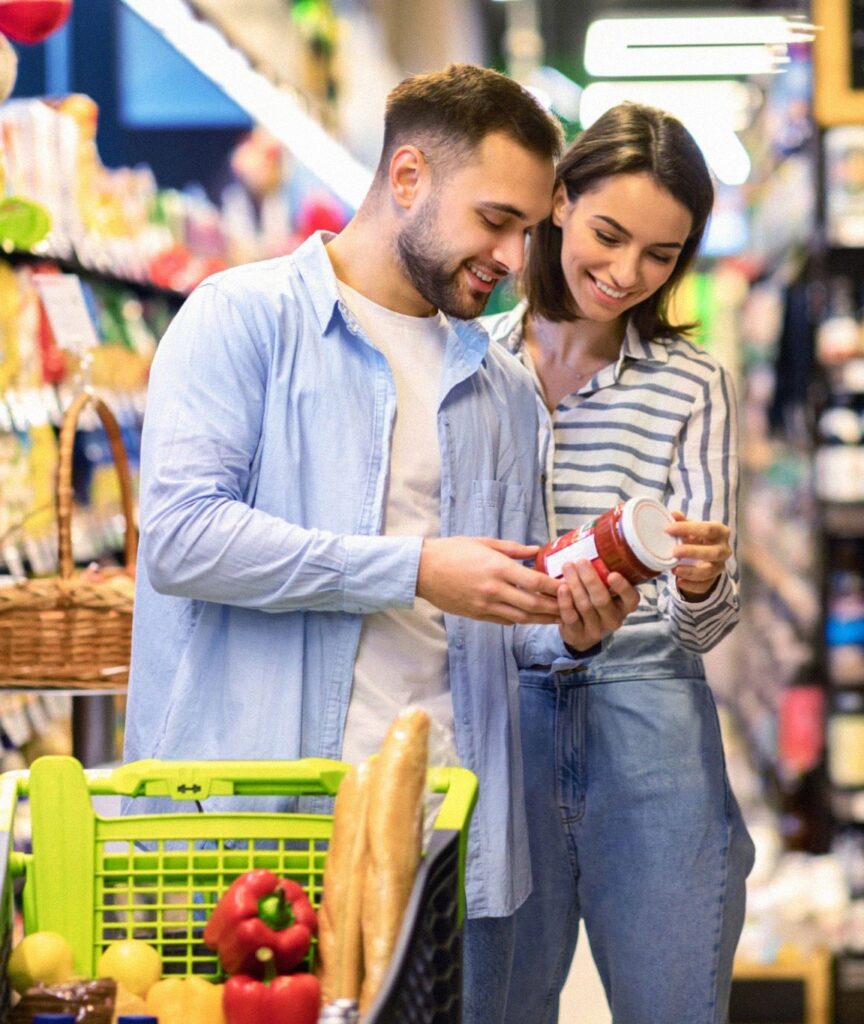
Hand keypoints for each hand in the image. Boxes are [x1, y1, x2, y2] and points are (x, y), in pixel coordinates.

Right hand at [417, 536, 562, 624]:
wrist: (422, 570)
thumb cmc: (452, 550)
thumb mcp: (484, 542)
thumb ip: (513, 549)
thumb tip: (536, 550)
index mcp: (498, 568)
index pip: (534, 581)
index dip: (554, 586)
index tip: (568, 587)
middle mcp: (494, 589)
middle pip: (532, 604)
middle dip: (554, 608)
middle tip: (571, 608)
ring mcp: (485, 605)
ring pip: (520, 617)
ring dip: (541, 619)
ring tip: (557, 618)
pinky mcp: (476, 614)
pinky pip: (503, 621)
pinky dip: (519, 620)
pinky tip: (530, 619)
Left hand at [556, 560, 639, 650]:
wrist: (581, 633)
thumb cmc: (594, 602)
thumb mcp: (606, 591)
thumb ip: (604, 574)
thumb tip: (593, 542)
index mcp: (624, 606)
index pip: (631, 599)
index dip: (623, 588)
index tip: (613, 574)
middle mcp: (614, 619)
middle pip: (602, 600)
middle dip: (590, 579)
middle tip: (581, 561)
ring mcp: (596, 629)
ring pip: (585, 606)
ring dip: (575, 585)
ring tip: (567, 567)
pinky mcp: (578, 634)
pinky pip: (571, 617)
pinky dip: (565, 602)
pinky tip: (561, 588)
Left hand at [665, 511, 730, 599]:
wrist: (702, 557)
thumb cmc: (697, 538)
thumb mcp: (691, 528)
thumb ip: (682, 522)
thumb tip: (673, 514)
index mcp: (720, 532)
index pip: (708, 529)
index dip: (688, 528)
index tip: (668, 529)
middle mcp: (723, 550)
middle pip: (714, 552)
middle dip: (693, 552)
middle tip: (674, 551)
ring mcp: (720, 566)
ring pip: (710, 571)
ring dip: (691, 571)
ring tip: (674, 569)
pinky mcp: (713, 580)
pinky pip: (704, 585)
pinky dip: (691, 585)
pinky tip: (679, 581)